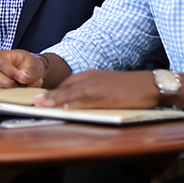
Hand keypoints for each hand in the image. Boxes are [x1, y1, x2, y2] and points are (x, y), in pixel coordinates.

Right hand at [0, 50, 46, 88]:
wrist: (27, 72)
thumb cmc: (29, 66)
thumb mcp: (34, 66)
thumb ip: (29, 72)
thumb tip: (21, 77)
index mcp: (3, 55)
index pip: (2, 63)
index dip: (11, 73)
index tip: (20, 78)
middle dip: (8, 82)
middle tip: (18, 84)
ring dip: (4, 88)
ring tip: (14, 86)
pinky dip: (1, 93)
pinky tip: (9, 90)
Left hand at [33, 70, 157, 108]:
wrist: (151, 84)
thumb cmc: (131, 88)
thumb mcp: (107, 88)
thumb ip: (91, 93)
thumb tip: (75, 104)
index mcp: (90, 75)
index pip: (66, 84)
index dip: (51, 92)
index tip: (37, 99)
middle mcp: (91, 78)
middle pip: (65, 87)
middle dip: (48, 94)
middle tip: (32, 102)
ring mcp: (98, 85)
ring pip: (72, 92)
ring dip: (55, 99)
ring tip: (40, 104)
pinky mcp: (107, 95)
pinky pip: (86, 99)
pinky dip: (74, 103)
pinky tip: (64, 107)